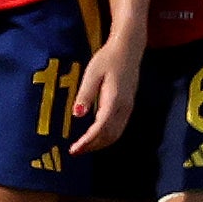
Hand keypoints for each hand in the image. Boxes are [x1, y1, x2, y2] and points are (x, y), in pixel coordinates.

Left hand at [69, 36, 139, 154]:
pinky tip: (95, 137)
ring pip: (116, 134)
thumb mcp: (92, 74)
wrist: (128, 50)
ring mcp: (128, 108)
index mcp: (114, 100)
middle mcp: (124, 108)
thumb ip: (85, 94)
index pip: (101, 128)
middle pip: (109, 135)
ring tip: (83, 147)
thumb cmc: (107, 59)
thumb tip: (77, 114)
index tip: (74, 149)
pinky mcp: (128, 107)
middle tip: (75, 151)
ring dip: (100, 144)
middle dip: (92, 146)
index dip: (88, 141)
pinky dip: (106, 137)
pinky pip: (118, 128)